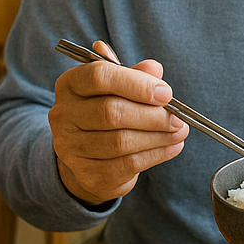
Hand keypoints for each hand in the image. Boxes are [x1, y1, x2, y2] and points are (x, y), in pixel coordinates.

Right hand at [49, 44, 188, 204]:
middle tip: (177, 117)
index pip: (99, 76)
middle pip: (111, 112)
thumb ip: (135, 75)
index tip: (166, 93)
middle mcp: (64, 115)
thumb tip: (154, 69)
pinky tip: (172, 146)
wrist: (89, 157)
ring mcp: (71, 148)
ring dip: (158, 136)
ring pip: (121, 141)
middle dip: (152, 115)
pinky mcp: (88, 174)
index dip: (136, 84)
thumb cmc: (106, 112)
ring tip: (179, 131)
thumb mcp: (118, 87)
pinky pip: (127, 164)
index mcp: (70, 84)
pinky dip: (156, 154)